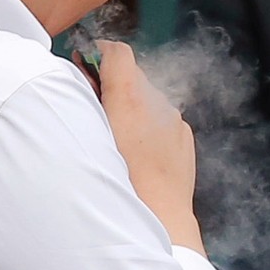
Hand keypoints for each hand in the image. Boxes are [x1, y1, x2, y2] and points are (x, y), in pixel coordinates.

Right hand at [95, 40, 204, 255]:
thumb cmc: (119, 182)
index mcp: (129, 96)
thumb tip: (85, 80)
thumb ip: (88, 101)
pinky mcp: (184, 134)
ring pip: (149, 97)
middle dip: (114, 82)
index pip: (118, 52)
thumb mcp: (91, 137)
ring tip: (115, 132)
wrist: (160, 216)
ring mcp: (175, 118)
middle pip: (133, 75)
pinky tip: (137, 148)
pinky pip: (163, 118)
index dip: (100, 52)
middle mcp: (157, 101)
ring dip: (133, 104)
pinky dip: (149, 122)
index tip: (86, 60)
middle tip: (95, 101)